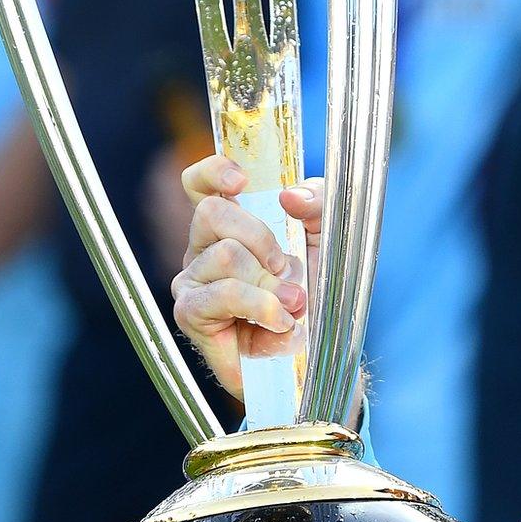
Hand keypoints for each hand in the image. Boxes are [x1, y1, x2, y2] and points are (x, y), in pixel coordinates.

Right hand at [172, 156, 319, 400]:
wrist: (321, 349)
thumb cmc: (318, 289)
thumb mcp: (329, 236)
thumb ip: (317, 203)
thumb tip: (288, 196)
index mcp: (230, 223)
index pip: (199, 184)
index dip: (212, 172)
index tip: (242, 181)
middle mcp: (202, 248)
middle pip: (212, 214)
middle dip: (263, 240)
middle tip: (288, 271)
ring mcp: (193, 281)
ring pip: (224, 255)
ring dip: (270, 284)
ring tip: (293, 306)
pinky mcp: (192, 315)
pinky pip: (220, 296)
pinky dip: (260, 308)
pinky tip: (279, 326)